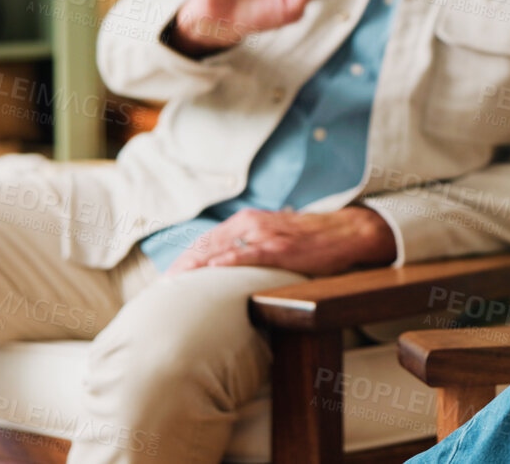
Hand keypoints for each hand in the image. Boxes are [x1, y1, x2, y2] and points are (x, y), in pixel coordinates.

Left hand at [167, 206, 397, 274]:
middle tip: (163, 287)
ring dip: (197, 267)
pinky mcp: (282, 248)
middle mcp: (251, 224)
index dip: (184, 260)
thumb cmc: (309, 239)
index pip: (206, 241)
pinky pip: (251, 254)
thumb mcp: (273, 235)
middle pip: (207, 246)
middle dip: (183, 267)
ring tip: (178, 284)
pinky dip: (230, 261)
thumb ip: (249, 245)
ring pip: (223, 249)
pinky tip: (214, 271)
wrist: (347, 231)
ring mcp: (266, 235)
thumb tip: (225, 267)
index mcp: (247, 221)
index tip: (167, 278)